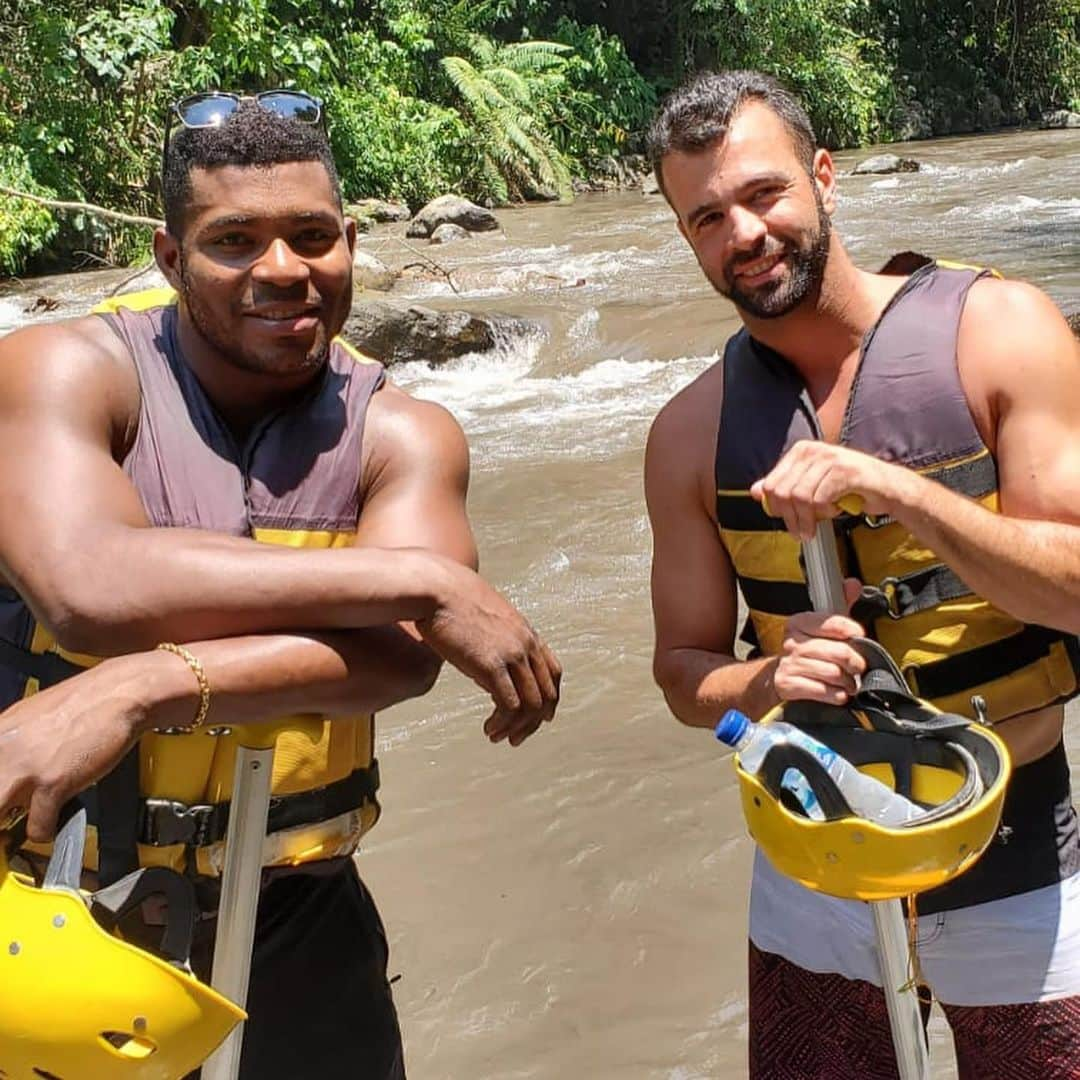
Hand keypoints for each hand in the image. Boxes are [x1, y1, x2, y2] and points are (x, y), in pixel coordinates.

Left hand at [0, 658, 145, 841]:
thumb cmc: (87, 705)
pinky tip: (58, 815)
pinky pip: (38, 828)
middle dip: (3, 810)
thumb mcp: (33, 718)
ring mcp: (26, 768)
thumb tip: (6, 770)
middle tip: (12, 815)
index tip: (6, 800)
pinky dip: (49, 829)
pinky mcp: (53, 784)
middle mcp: (4, 750)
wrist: (122, 693)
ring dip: (12, 827)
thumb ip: (12, 745)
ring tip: (30, 819)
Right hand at [416, 562, 561, 745]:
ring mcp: (511, 654)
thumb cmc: (451, 601)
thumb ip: (494, 640)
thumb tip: (487, 666)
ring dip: (517, 728)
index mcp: (526, 632)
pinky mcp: (491, 665)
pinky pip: (509, 705)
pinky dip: (502, 723)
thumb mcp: (484, 618)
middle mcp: (525, 644)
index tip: (540, 718)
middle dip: (534, 722)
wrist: (437, 589)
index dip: (549, 698)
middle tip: (515, 738)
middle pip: (546, 693)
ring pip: (531, 704)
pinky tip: (489, 729)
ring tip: (498, 737)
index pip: (553, 671)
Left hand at [750, 441, 915, 539]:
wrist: (888, 488)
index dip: (775, 508)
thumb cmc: (850, 488)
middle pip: (782, 492)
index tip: (786, 521)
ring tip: (816, 525)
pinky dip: (825, 512)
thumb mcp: (812, 486)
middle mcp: (814, 450)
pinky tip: (835, 511)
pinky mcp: (845, 472)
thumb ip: (785, 487)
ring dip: (807, 519)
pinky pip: (820, 499)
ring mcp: (830, 458)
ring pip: (800, 497)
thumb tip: (755, 491)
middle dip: (790, 517)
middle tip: (801, 532)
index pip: (771, 484)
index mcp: (801, 451)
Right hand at [773, 578, 866, 705]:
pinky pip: (824, 691)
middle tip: (858, 666)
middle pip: (839, 652)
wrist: (777, 675)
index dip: (852, 631)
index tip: (859, 636)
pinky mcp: (789, 685)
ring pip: (834, 674)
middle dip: (856, 663)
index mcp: (799, 623)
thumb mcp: (819, 626)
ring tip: (849, 682)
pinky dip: (836, 695)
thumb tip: (853, 584)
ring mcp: (790, 664)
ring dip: (848, 682)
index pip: (833, 623)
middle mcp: (792, 642)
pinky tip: (838, 692)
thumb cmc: (806, 650)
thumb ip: (840, 605)